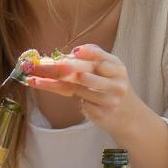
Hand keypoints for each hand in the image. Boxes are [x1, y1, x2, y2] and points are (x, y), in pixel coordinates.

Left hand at [25, 44, 143, 136]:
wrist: (128, 115)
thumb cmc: (110, 86)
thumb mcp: (106, 70)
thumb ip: (88, 61)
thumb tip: (59, 56)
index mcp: (117, 67)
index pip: (102, 58)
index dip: (89, 54)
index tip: (74, 52)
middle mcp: (116, 83)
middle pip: (85, 75)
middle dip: (62, 71)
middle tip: (43, 68)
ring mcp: (110, 100)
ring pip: (79, 91)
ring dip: (59, 86)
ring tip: (39, 81)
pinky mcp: (103, 114)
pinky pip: (82, 105)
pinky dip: (75, 101)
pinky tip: (76, 100)